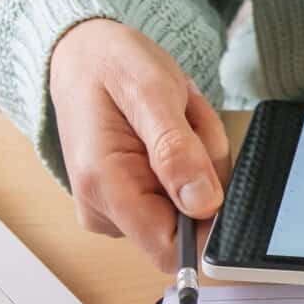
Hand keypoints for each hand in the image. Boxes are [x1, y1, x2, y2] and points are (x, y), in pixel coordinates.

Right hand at [49, 18, 229, 272]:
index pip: (171, 249)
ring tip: (180, 118)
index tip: (218, 176)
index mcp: (104, 185)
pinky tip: (176, 129)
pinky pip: (186, 194)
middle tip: (190, 124)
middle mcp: (106, 209)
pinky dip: (195, 162)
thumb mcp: (152, 91)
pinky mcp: (133, 200)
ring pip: (194, 208)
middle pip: (190, 226)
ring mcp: (119, 208)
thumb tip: (203, 205)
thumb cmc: (113, 65)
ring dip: (203, 162)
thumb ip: (176, 149)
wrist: (85, 54)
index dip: (209, 226)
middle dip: (206, 176)